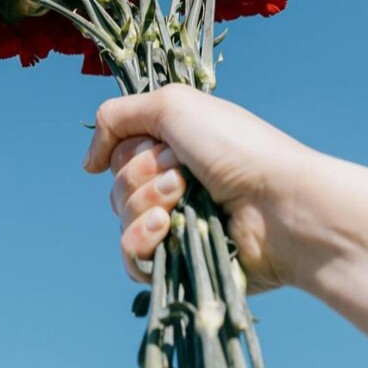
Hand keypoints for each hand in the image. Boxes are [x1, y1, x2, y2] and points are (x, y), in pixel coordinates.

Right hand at [82, 84, 322, 291]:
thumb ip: (116, 117)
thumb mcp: (173, 105)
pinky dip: (140, 241)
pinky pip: (131, 257)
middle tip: (184, 174)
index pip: (120, 152)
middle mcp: (175, 184)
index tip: (163, 144)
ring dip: (146, 204)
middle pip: (117, 184)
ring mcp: (178, 225)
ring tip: (183, 200)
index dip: (132, 149)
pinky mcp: (180, 262)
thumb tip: (89, 162)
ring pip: (122, 218)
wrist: (279, 204)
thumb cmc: (236, 148)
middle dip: (143, 176)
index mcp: (175, 148)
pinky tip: (164, 231)